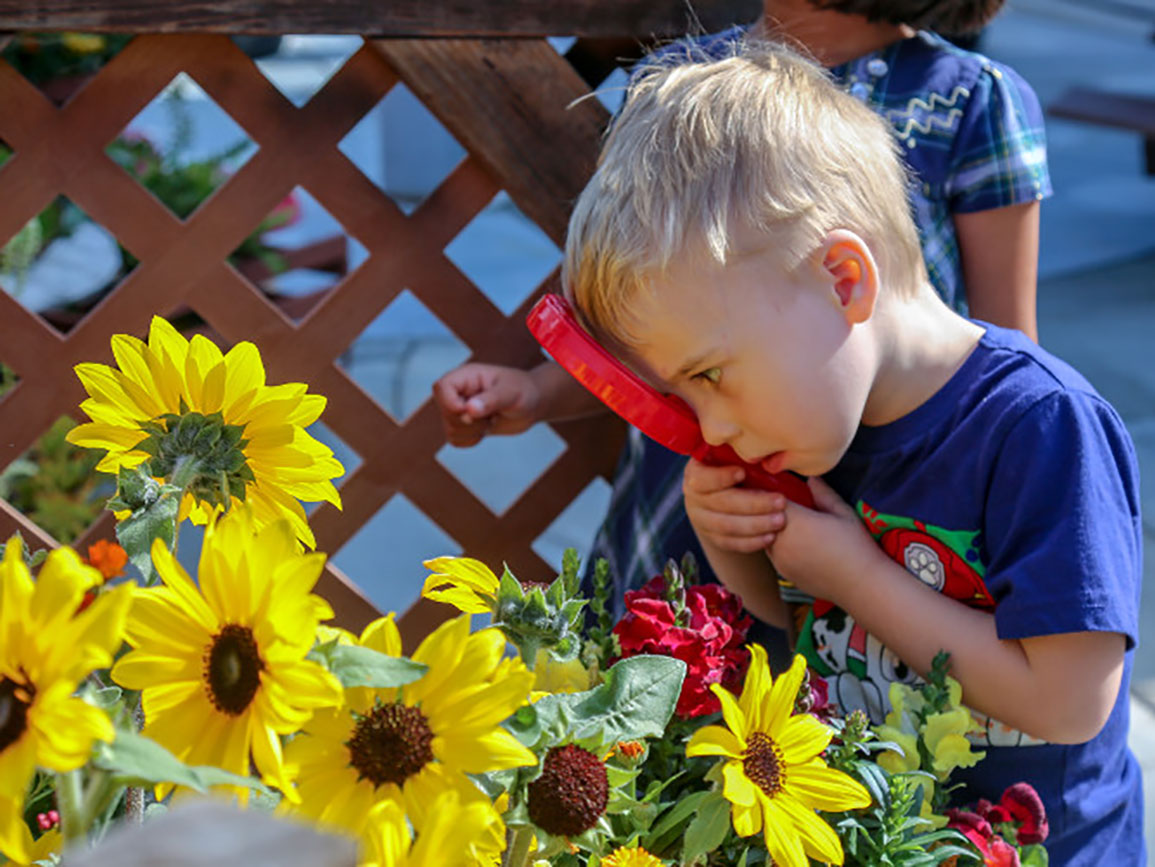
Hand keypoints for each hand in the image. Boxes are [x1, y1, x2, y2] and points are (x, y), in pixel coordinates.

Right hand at [431, 363, 541, 445]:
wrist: (532, 404)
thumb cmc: (524, 391)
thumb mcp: (511, 393)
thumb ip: (491, 400)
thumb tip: (469, 410)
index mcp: (466, 376)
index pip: (441, 387)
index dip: (451, 404)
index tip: (472, 411)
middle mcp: (458, 392)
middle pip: (446, 413)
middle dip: (470, 422)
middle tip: (492, 415)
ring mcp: (459, 409)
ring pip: (450, 430)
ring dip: (473, 431)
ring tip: (491, 419)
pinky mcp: (463, 425)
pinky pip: (456, 441)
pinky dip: (471, 440)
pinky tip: (486, 429)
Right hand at [683, 459, 785, 552]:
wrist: (724, 495)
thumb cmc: (733, 469)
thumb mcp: (731, 458)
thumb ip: (740, 456)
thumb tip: (761, 451)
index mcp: (696, 473)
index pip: (702, 478)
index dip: (721, 476)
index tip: (743, 473)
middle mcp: (693, 498)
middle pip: (721, 503)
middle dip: (754, 503)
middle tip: (780, 501)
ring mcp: (701, 520)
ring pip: (727, 526)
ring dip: (756, 524)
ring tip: (780, 520)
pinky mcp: (712, 537)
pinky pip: (730, 543)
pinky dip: (751, 542)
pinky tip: (770, 537)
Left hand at [766, 476, 878, 601]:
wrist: (862, 585)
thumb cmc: (856, 545)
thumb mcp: (842, 513)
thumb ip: (823, 493)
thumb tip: (811, 478)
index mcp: (795, 521)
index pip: (770, 500)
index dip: (774, 494)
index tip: (781, 490)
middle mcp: (781, 541)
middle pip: (762, 519)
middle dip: (770, 511)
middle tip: (782, 506)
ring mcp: (780, 560)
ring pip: (764, 538)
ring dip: (773, 530)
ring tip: (791, 526)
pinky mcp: (784, 575)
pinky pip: (773, 555)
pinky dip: (779, 547)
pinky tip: (798, 546)